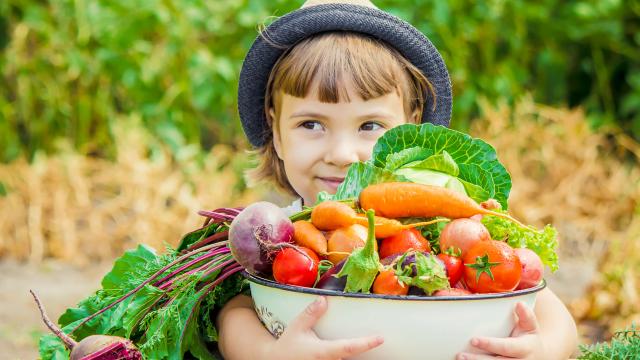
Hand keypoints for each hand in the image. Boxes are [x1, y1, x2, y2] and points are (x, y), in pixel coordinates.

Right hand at [264, 296, 383, 359]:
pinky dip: (348, 354)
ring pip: (347, 359)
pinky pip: (341, 359)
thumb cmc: (288, 345)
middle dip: (365, 348)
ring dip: (358, 353)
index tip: (380, 338)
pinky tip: (356, 347)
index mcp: (323, 351)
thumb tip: (324, 299)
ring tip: (370, 342)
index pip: (349, 347)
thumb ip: (311, 313)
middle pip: (353, 357)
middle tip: (380, 339)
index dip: (366, 343)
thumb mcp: (297, 327)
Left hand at [456, 302, 546, 359]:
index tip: (473, 340)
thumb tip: (519, 303)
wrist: (538, 354)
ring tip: (460, 357)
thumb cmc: (528, 335)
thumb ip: (525, 315)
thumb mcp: (530, 325)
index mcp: (525, 348)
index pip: (506, 347)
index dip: (490, 344)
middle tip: (461, 354)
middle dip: (478, 359)